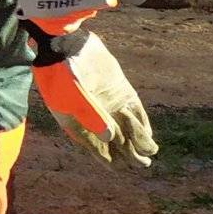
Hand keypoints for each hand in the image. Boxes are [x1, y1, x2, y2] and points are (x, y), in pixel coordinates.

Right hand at [31, 30, 156, 167]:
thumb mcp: (72, 97)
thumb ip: (91, 117)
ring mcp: (110, 104)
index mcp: (78, 123)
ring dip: (138, 141)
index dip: (108, 159)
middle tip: (142, 163)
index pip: (96, 146)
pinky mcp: (123, 93)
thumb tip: (110, 137)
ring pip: (128, 128)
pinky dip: (143, 126)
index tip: (121, 167)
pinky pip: (136, 113)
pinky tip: (149, 137)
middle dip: (129, 153)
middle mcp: (96, 116)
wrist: (67, 46)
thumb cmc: (62, 74)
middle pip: (115, 141)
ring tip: (149, 152)